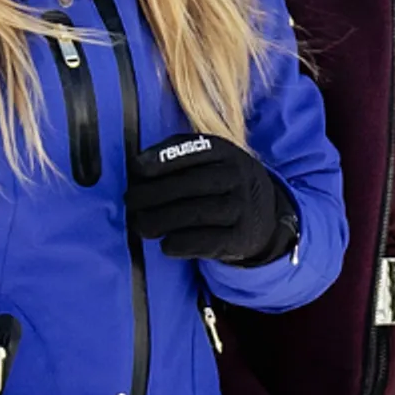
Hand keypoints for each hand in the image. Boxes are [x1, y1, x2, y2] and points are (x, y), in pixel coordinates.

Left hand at [126, 132, 294, 262]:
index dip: (163, 159)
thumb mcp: (210, 161)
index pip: (194, 150)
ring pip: (196, 213)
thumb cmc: (220, 184)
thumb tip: (138, 167)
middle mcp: (238, 177)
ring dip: (161, 220)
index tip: (137, 169)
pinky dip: (181, 243)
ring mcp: (242, 208)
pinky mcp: (242, 237)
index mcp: (227, 152)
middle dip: (154, 194)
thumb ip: (177, 156)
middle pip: (191, 185)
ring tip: (140, 225)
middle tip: (131, 201)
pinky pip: (207, 241)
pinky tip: (165, 244)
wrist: (263, 215)